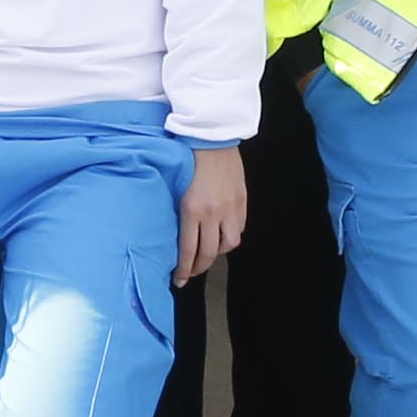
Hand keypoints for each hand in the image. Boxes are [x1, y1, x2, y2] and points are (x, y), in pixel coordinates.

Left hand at [173, 145, 245, 284]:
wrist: (212, 136)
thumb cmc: (187, 158)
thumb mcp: (175, 188)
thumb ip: (179, 213)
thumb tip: (176, 235)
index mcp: (192, 210)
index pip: (189, 251)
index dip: (184, 270)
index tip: (179, 279)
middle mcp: (213, 213)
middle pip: (209, 253)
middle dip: (199, 268)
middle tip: (191, 273)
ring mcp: (230, 208)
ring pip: (229, 245)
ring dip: (218, 253)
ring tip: (208, 254)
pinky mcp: (242, 201)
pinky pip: (239, 228)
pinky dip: (230, 236)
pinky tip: (222, 236)